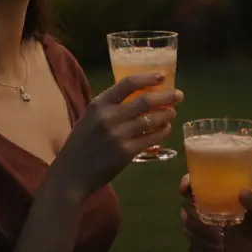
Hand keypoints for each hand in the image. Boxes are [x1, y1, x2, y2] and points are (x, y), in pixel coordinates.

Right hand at [49, 73, 182, 198]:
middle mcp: (109, 117)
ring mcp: (118, 135)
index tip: (162, 76)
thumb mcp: (89, 118)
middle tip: (178, 95)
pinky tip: (166, 129)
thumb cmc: (81, 144)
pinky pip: (151, 138)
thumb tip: (137, 96)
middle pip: (144, 101)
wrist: (72, 174)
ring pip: (151, 120)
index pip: (127, 83)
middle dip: (166, 96)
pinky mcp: (126, 152)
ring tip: (173, 113)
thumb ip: (109, 107)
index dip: (147, 78)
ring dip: (166, 115)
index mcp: (98, 104)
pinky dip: (162, 132)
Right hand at [180, 175, 251, 251]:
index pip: (196, 182)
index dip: (186, 183)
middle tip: (213, 226)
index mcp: (221, 191)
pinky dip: (200, 250)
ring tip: (220, 241)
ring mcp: (210, 227)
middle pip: (187, 208)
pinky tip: (215, 251)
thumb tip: (242, 194)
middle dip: (193, 216)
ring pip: (189, 228)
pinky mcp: (212, 246)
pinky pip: (195, 248)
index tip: (186, 189)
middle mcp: (211, 207)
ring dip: (198, 235)